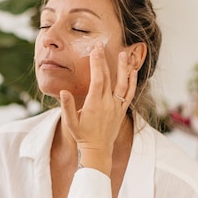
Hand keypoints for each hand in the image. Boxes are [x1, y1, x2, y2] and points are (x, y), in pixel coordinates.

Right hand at [60, 43, 136, 174]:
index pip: (97, 79)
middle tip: (101, 46)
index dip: (96, 64)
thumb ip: (67, 106)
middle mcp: (108, 104)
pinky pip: (130, 94)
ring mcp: (117, 107)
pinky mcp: (122, 111)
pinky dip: (132, 82)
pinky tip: (132, 71)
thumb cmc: (82, 136)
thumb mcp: (70, 123)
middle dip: (104, 60)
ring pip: (123, 84)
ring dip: (124, 68)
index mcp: (94, 104)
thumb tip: (64, 91)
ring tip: (124, 54)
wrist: (98, 151)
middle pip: (108, 78)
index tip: (94, 50)